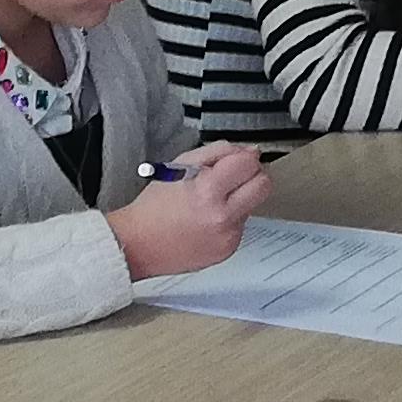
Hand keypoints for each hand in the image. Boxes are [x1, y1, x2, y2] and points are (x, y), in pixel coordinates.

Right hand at [113, 143, 268, 277]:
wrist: (138, 245)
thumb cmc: (153, 207)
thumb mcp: (179, 166)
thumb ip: (217, 153)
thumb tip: (247, 152)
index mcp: (207, 190)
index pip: (249, 164)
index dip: (245, 157)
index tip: (239, 159)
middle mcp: (222, 216)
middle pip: (264, 186)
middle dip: (253, 176)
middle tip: (235, 177)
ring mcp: (227, 236)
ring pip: (252, 206)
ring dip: (239, 199)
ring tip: (210, 203)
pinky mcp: (228, 250)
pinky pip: (240, 226)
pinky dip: (229, 220)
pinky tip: (206, 220)